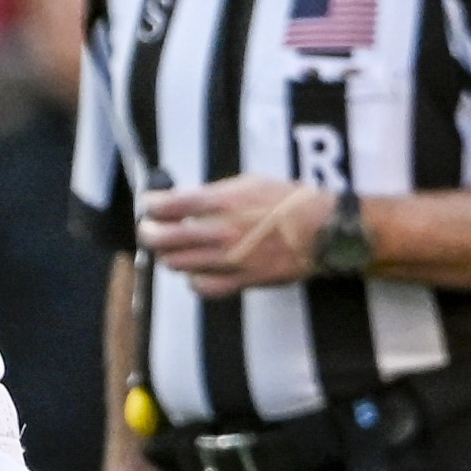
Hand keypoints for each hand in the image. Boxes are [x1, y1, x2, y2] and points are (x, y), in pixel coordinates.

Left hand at [139, 176, 329, 297]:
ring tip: (174, 249)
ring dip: (169, 256)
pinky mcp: (242, 281)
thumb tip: (184, 201)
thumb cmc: (288, 201)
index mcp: (222, 202)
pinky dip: (194, 280)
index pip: (167, 206)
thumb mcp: (248, 183)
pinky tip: (198, 271)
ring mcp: (230, 260)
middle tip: (149, 229)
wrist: (323, 229)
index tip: (147, 205)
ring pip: (177, 264)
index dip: (149, 206)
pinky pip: (203, 287)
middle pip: (163, 239)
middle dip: (149, 233)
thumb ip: (213, 194)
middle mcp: (221, 232)